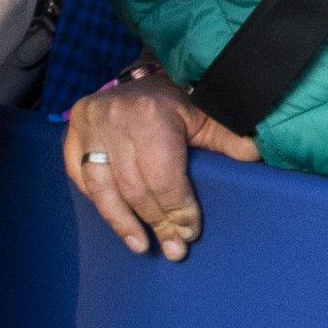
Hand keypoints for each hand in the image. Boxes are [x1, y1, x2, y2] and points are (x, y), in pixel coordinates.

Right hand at [62, 68, 259, 261]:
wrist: (143, 79)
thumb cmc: (179, 102)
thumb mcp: (207, 115)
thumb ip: (228, 138)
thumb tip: (256, 156)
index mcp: (151, 115)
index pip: (164, 177)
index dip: (178, 209)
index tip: (191, 232)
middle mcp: (115, 121)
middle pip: (135, 187)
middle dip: (157, 222)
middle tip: (174, 248)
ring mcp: (88, 128)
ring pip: (104, 189)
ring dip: (124, 223)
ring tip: (143, 246)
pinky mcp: (71, 135)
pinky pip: (81, 179)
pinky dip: (100, 203)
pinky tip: (117, 222)